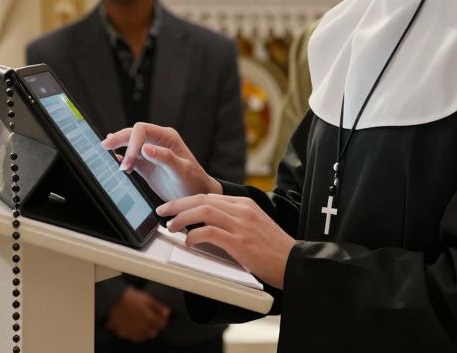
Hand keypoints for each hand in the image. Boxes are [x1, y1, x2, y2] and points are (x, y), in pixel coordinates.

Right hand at [101, 122, 221, 201]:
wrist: (196, 196)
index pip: (142, 130)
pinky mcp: (146, 166)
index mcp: (167, 137)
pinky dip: (122, 159)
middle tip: (105, 147)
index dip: (132, 142)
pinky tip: (115, 162)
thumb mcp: (181, 170)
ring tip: (106, 153)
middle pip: (132, 134)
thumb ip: (164, 158)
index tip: (128, 160)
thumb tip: (146, 148)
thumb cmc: (194, 182)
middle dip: (119, 140)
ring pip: (129, 145)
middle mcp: (157, 142)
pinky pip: (130, 159)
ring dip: (118, 148)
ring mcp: (151, 154)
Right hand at [103, 286, 170, 342]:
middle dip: (154, 327)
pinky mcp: (123, 333)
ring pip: (143, 337)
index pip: (161, 325)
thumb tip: (167, 313)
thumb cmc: (131, 297)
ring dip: (144, 332)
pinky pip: (131, 337)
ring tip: (141, 324)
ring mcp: (132, 332)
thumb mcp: (148, 298)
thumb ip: (159, 307)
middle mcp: (142, 328)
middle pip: (153, 333)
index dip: (162, 321)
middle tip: (151, 321)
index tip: (161, 318)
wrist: (114, 298)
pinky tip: (132, 327)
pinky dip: (133, 334)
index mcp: (150, 319)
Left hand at [159, 193, 293, 287]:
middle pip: (202, 199)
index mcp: (244, 204)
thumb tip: (207, 225)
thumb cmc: (274, 249)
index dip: (186, 200)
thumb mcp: (254, 226)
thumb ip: (234, 221)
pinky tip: (188, 241)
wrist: (295, 262)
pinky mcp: (240, 241)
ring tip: (170, 226)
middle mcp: (242, 209)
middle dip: (177, 204)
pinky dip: (194, 235)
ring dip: (182, 217)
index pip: (209, 196)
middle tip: (162, 211)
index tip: (172, 207)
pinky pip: (210, 232)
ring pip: (203, 211)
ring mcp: (241, 224)